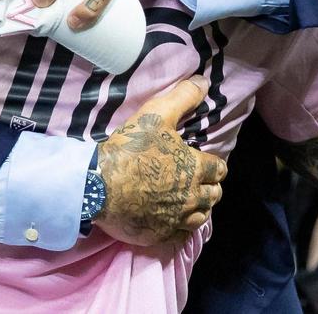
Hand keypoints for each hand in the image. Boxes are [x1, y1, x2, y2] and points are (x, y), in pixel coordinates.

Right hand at [94, 76, 225, 245]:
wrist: (99, 184)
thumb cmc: (130, 148)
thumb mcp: (156, 114)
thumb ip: (183, 97)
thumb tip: (204, 82)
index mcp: (194, 168)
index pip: (219, 169)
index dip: (213, 164)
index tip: (202, 161)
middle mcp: (191, 197)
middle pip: (213, 195)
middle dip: (207, 186)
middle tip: (194, 179)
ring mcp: (176, 219)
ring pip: (200, 217)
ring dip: (198, 207)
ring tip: (187, 200)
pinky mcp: (159, 235)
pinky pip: (181, 236)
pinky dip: (181, 228)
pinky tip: (173, 219)